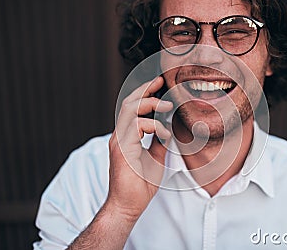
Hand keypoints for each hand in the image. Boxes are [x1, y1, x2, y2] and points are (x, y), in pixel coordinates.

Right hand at [107, 76, 172, 221]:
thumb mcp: (156, 158)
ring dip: (149, 103)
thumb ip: (159, 142)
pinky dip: (153, 125)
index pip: (133, 109)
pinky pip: (137, 126)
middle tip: (159, 81)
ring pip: (129, 110)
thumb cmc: (139, 185)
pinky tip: (164, 134)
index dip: (144, 94)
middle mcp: (120, 136)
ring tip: (166, 104)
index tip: (158, 84)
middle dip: (144, 89)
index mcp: (127, 137)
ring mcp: (119, 141)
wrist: (128, 206)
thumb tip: (168, 129)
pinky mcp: (122, 149)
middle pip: (128, 103)